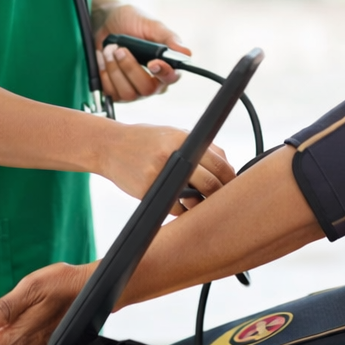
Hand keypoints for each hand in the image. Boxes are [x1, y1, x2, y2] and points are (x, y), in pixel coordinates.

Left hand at [93, 3, 190, 100]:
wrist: (105, 21)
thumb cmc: (131, 21)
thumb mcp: (150, 25)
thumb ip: (168, 38)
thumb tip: (186, 52)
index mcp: (166, 66)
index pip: (171, 78)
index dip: (163, 73)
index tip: (152, 62)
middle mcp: (152, 81)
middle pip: (147, 89)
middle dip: (130, 68)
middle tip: (120, 49)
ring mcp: (134, 89)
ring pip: (128, 93)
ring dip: (114, 69)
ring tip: (109, 50)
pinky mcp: (117, 92)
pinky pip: (111, 93)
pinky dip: (104, 74)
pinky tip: (103, 60)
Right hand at [102, 122, 233, 214]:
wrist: (111, 146)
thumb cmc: (146, 141)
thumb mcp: (174, 135)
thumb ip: (201, 148)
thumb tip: (227, 166)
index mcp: (184, 139)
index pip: (219, 163)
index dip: (230, 178)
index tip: (234, 186)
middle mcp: (173, 155)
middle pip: (210, 183)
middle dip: (219, 195)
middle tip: (220, 200)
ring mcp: (160, 174)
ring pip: (193, 199)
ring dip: (200, 204)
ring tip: (197, 200)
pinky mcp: (147, 190)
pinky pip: (174, 208)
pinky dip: (181, 209)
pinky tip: (178, 203)